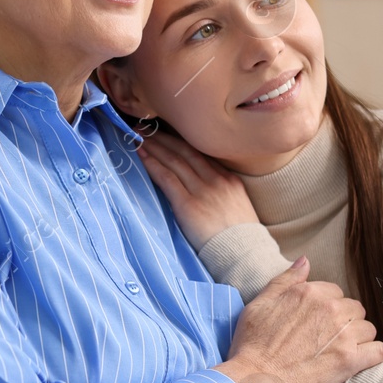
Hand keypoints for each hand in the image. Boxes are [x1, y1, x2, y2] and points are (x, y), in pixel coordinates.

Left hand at [135, 129, 259, 249]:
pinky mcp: (189, 205)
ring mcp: (202, 191)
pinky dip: (152, 164)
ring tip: (138, 135)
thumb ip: (220, 192)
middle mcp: (216, 179)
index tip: (164, 131)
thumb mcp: (236, 207)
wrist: (244, 256)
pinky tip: (141, 155)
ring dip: (154, 146)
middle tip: (145, 126)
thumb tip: (199, 187)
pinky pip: (167, 178)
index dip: (179, 140)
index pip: (199, 152)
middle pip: (185, 151)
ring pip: (174, 160)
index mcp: (228, 179)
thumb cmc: (239, 240)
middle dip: (163, 137)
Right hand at [216, 258, 382, 382]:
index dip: (327, 309)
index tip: (317, 324)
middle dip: (345, 322)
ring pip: (368, 330)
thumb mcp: (259, 304)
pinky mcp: (350, 361)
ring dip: (358, 339)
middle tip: (328, 340)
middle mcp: (330, 309)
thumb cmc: (252, 345)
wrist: (254, 380)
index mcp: (310, 293)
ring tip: (340, 353)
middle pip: (354, 310)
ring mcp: (343, 335)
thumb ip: (285, 280)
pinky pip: (379, 351)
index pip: (335, 293)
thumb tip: (306, 261)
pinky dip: (374, 355)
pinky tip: (363, 360)